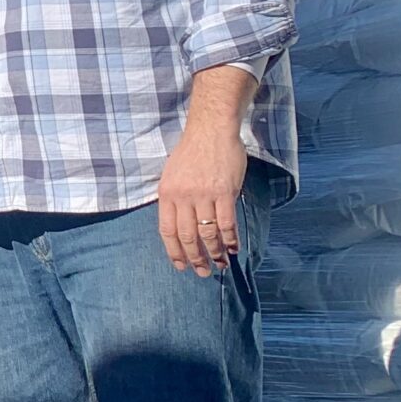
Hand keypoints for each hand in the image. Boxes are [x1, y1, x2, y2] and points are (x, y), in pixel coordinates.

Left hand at [158, 122, 246, 274]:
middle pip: (187, 236)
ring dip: (215, 253)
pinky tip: (234, 248)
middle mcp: (183, 197)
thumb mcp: (172, 174)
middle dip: (195, 258)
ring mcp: (203, 195)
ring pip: (208, 233)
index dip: (174, 251)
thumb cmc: (192, 151)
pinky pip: (227, 223)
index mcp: (167, 193)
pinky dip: (231, 239)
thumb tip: (180, 225)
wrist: (210, 130)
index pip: (167, 231)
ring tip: (220, 264)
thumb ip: (175, 199)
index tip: (181, 266)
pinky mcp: (224, 192)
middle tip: (203, 271)